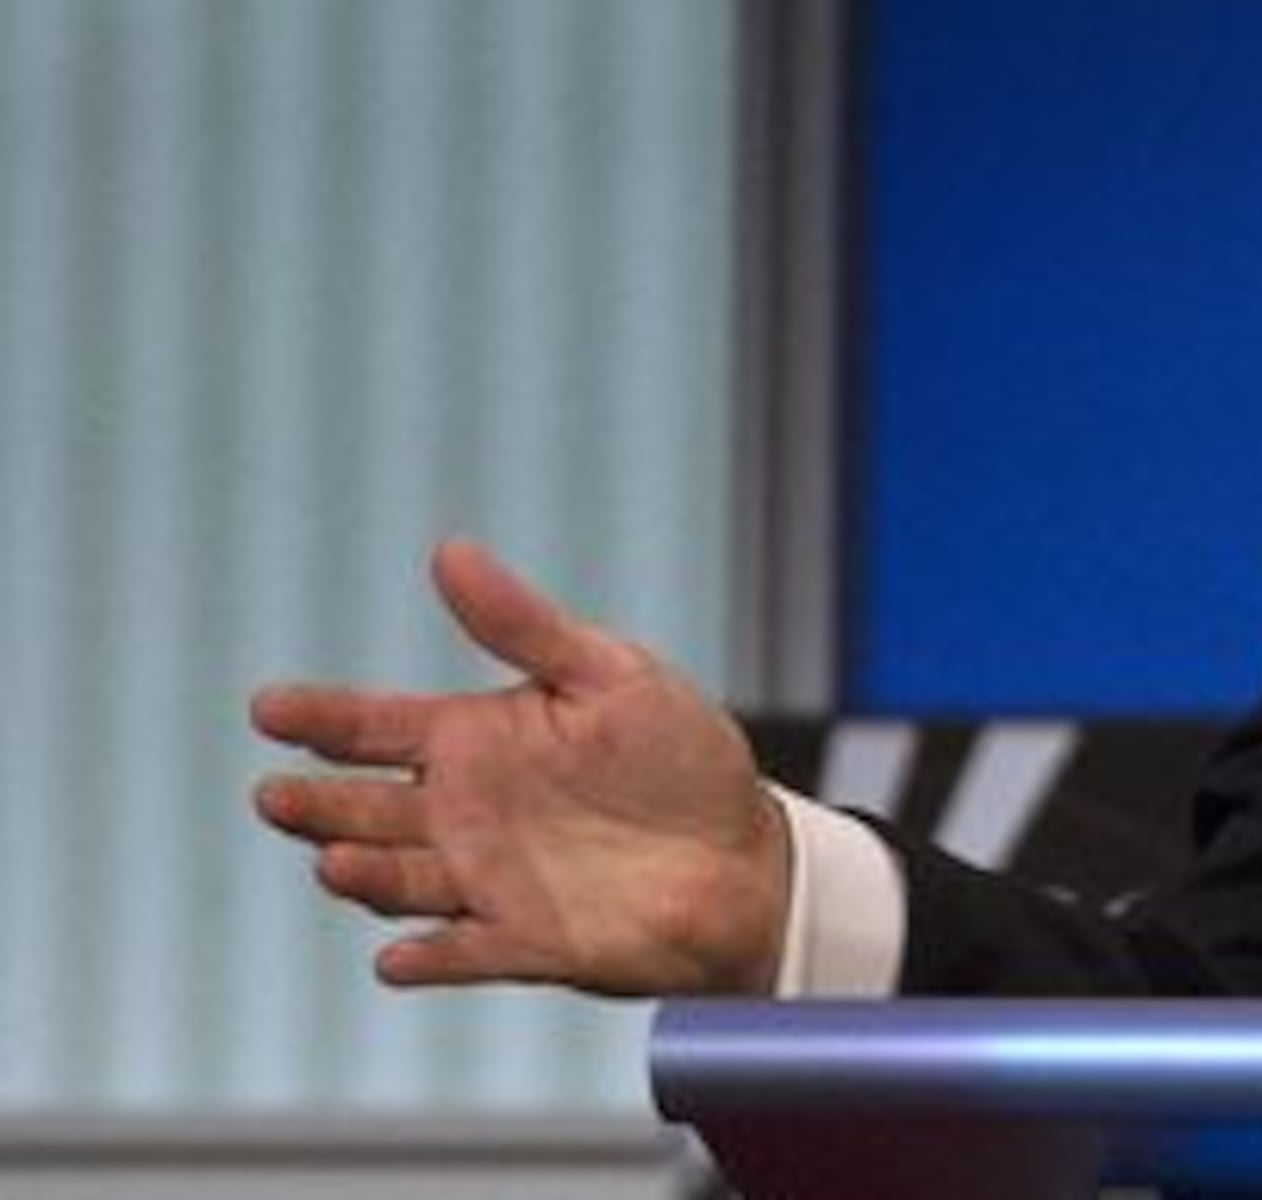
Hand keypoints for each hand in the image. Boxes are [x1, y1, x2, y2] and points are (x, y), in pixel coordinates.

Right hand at [250, 539, 789, 995]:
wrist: (745, 859)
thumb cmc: (682, 758)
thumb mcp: (611, 674)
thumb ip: (524, 625)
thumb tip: (449, 551)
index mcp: (478, 739)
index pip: (376, 726)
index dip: (320, 717)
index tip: (268, 707)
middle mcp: (465, 812)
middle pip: (365, 808)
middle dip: (317, 803)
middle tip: (276, 795)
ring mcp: (486, 881)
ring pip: (400, 880)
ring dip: (365, 875)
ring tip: (335, 862)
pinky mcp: (523, 942)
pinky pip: (461, 953)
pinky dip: (429, 958)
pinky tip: (399, 959)